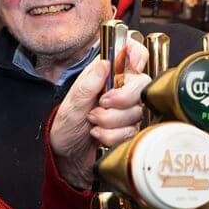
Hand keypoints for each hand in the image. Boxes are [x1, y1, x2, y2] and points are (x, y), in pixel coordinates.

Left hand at [50, 38, 150, 189]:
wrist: (67, 156)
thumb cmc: (66, 126)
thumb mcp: (71, 104)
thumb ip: (88, 84)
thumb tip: (104, 64)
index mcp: (105, 73)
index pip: (132, 52)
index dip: (138, 55)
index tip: (131, 69)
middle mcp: (120, 88)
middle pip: (141, 84)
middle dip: (121, 100)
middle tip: (99, 105)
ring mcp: (128, 109)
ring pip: (137, 110)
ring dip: (111, 121)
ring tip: (92, 122)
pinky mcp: (131, 128)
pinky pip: (133, 130)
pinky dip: (113, 136)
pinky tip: (99, 135)